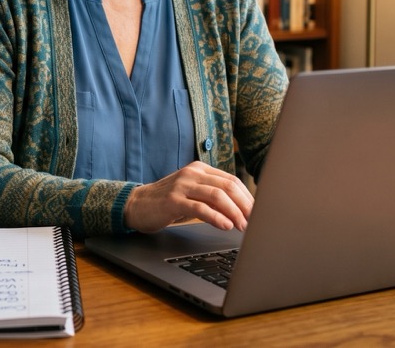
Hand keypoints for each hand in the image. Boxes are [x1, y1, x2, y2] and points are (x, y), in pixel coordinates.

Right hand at [122, 161, 253, 233]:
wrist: (137, 205)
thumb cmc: (168, 202)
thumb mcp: (192, 194)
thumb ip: (212, 196)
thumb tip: (242, 210)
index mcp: (199, 169)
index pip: (231, 180)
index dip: (247, 197)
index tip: (257, 212)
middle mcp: (192, 173)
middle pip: (227, 186)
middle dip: (244, 205)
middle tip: (254, 221)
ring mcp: (182, 185)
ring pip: (216, 195)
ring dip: (234, 212)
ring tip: (242, 226)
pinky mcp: (173, 200)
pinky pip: (200, 208)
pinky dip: (216, 217)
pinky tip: (225, 225)